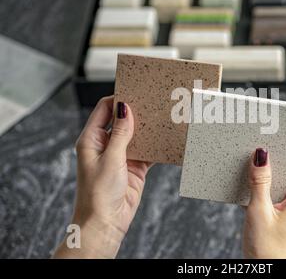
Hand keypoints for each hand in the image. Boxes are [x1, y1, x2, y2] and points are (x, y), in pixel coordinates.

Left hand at [53, 96, 151, 257]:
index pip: (103, 110)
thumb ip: (120, 133)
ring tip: (161, 116)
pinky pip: (147, 151)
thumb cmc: (98, 194)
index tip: (135, 91)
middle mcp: (105, 145)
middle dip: (135, 111)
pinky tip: (165, 138)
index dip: (117, 99)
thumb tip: (124, 108)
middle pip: (121, 120)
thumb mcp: (110, 159)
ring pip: (136, 134)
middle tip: (152, 101)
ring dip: (146, 128)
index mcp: (91, 140)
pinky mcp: (134, 166)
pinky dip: (155, 145)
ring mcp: (121, 155)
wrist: (106, 223)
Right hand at [243, 144, 285, 258]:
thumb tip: (260, 155)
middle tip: (258, 154)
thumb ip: (259, 181)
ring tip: (252, 174)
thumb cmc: (267, 250)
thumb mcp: (258, 211)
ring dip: (270, 177)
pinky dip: (268, 190)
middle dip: (277, 161)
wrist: (267, 276)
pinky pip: (282, 196)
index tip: (275, 142)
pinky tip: (252, 193)